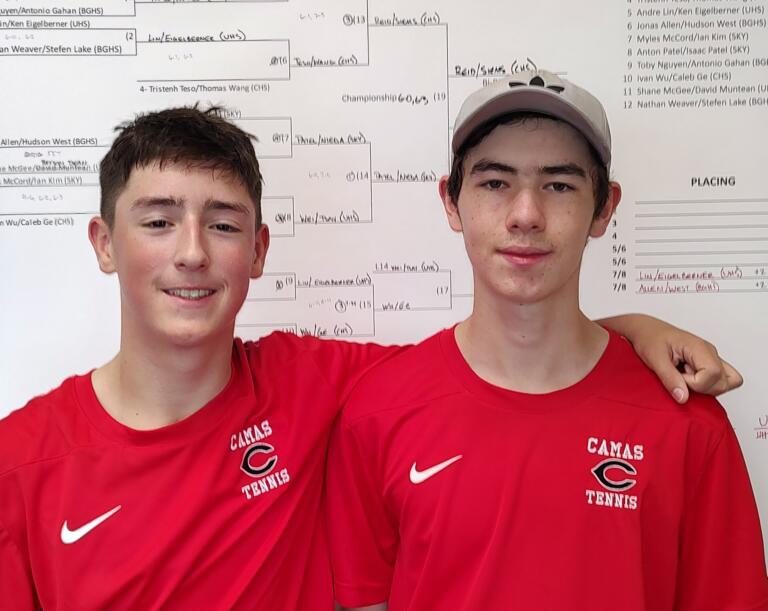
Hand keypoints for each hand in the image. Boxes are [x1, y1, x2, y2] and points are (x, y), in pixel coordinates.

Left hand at [598, 314, 742, 402]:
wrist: (645, 330)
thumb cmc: (649, 338)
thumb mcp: (655, 359)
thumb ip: (669, 378)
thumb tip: (683, 398)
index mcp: (700, 347)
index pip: (713, 374)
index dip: (695, 383)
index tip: (678, 377)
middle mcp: (709, 352)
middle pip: (723, 382)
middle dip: (701, 388)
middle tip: (680, 377)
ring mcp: (710, 357)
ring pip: (725, 382)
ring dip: (704, 387)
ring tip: (683, 376)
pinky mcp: (706, 363)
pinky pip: (719, 380)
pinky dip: (706, 385)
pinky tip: (687, 378)